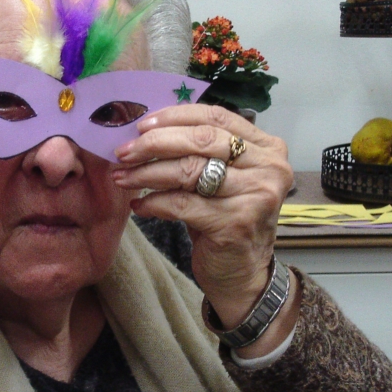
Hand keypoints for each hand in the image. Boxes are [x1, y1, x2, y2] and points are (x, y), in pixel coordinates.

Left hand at [112, 104, 292, 328]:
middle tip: (123, 151)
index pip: (216, 116)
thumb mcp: (220, 178)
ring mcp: (255, 196)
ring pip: (189, 171)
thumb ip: (198, 151)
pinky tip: (137, 204)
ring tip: (122, 177)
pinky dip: (154, 202)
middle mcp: (268, 167)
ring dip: (147, 173)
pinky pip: (181, 204)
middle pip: (202, 140)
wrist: (243, 274)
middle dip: (155, 143)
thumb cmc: (225, 219)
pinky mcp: (235, 223)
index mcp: (266, 147)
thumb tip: (144, 131)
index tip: (141, 125)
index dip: (176, 116)